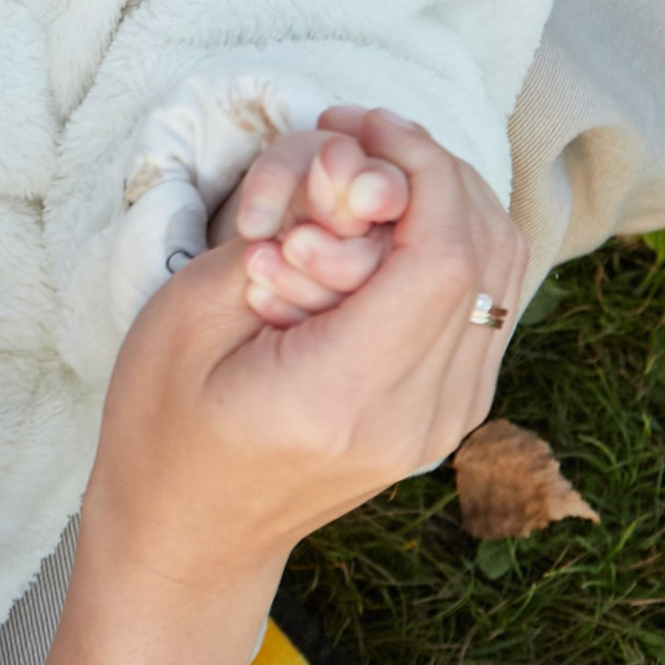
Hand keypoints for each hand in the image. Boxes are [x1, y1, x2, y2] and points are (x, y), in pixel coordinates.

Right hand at [94, 109, 523, 594]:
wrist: (191, 537)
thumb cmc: (163, 430)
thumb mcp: (183, 319)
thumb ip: (273, 239)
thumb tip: (352, 174)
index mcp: (343, 397)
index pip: (442, 258)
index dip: (418, 167)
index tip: (361, 126)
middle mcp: (417, 418)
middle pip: (487, 255)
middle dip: (433, 169)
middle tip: (359, 134)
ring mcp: (445, 424)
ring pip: (501, 275)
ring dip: (449, 201)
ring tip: (371, 170)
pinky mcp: (450, 416)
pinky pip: (487, 305)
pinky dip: (453, 244)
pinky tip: (387, 224)